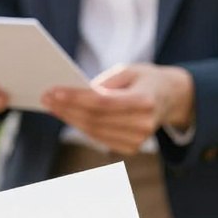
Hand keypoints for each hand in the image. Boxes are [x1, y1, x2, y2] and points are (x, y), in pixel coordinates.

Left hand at [42, 63, 193, 154]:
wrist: (170, 98)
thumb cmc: (145, 79)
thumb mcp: (129, 70)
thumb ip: (105, 82)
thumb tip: (76, 94)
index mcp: (145, 101)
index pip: (102, 102)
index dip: (75, 98)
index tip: (53, 91)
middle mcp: (144, 124)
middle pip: (95, 119)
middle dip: (67, 108)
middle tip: (46, 97)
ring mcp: (139, 140)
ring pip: (93, 131)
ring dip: (69, 118)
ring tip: (52, 105)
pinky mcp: (131, 148)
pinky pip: (98, 138)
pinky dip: (80, 126)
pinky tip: (67, 115)